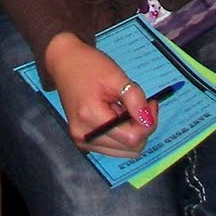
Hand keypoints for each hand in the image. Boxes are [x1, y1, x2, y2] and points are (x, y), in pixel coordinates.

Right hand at [43, 33, 157, 158]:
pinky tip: (117, 117)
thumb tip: (148, 120)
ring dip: (133, 133)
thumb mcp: (116, 76)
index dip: (148, 123)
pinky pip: (114, 148)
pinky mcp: (83, 141)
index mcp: (91, 118)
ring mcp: (82, 141)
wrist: (65, 63)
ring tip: (125, 110)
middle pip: (130, 148)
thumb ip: (135, 99)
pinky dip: (122, 135)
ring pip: (125, 151)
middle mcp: (84, 136)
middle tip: (141, 106)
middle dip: (142, 128)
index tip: (151, 104)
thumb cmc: (88, 66)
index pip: (132, 137)